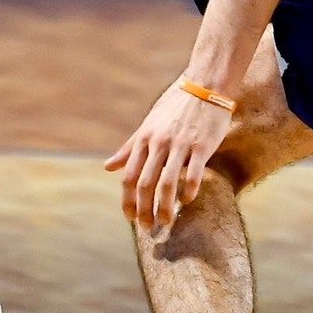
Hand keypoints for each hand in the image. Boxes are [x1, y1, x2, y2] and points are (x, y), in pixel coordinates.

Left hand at [106, 80, 233, 229]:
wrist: (205, 85)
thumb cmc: (175, 106)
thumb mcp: (148, 125)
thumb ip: (129, 148)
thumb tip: (107, 167)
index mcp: (144, 139)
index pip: (129, 176)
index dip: (127, 200)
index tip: (130, 218)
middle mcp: (159, 143)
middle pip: (145, 184)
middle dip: (144, 210)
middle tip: (148, 227)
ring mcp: (180, 145)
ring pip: (167, 184)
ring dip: (164, 208)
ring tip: (166, 222)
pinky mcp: (203, 146)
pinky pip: (194, 174)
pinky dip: (189, 191)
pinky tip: (188, 201)